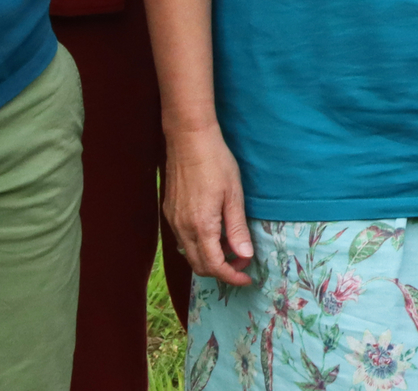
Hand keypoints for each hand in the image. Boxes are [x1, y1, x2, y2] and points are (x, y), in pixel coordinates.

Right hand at [163, 124, 253, 285]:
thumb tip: (245, 256)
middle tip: (243, 262)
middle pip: (199, 266)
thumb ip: (237, 229)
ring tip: (231, 247)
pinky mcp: (169, 212)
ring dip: (210, 258)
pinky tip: (214, 233)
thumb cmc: (216, 163)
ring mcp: (173, 220)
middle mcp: (182, 228)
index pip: (214, 266)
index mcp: (201, 227)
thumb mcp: (234, 196)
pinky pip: (183, 240)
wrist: (189, 139)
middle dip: (222, 270)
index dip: (232, 276)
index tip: (247, 277)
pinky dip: (199, 245)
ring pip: (190, 254)